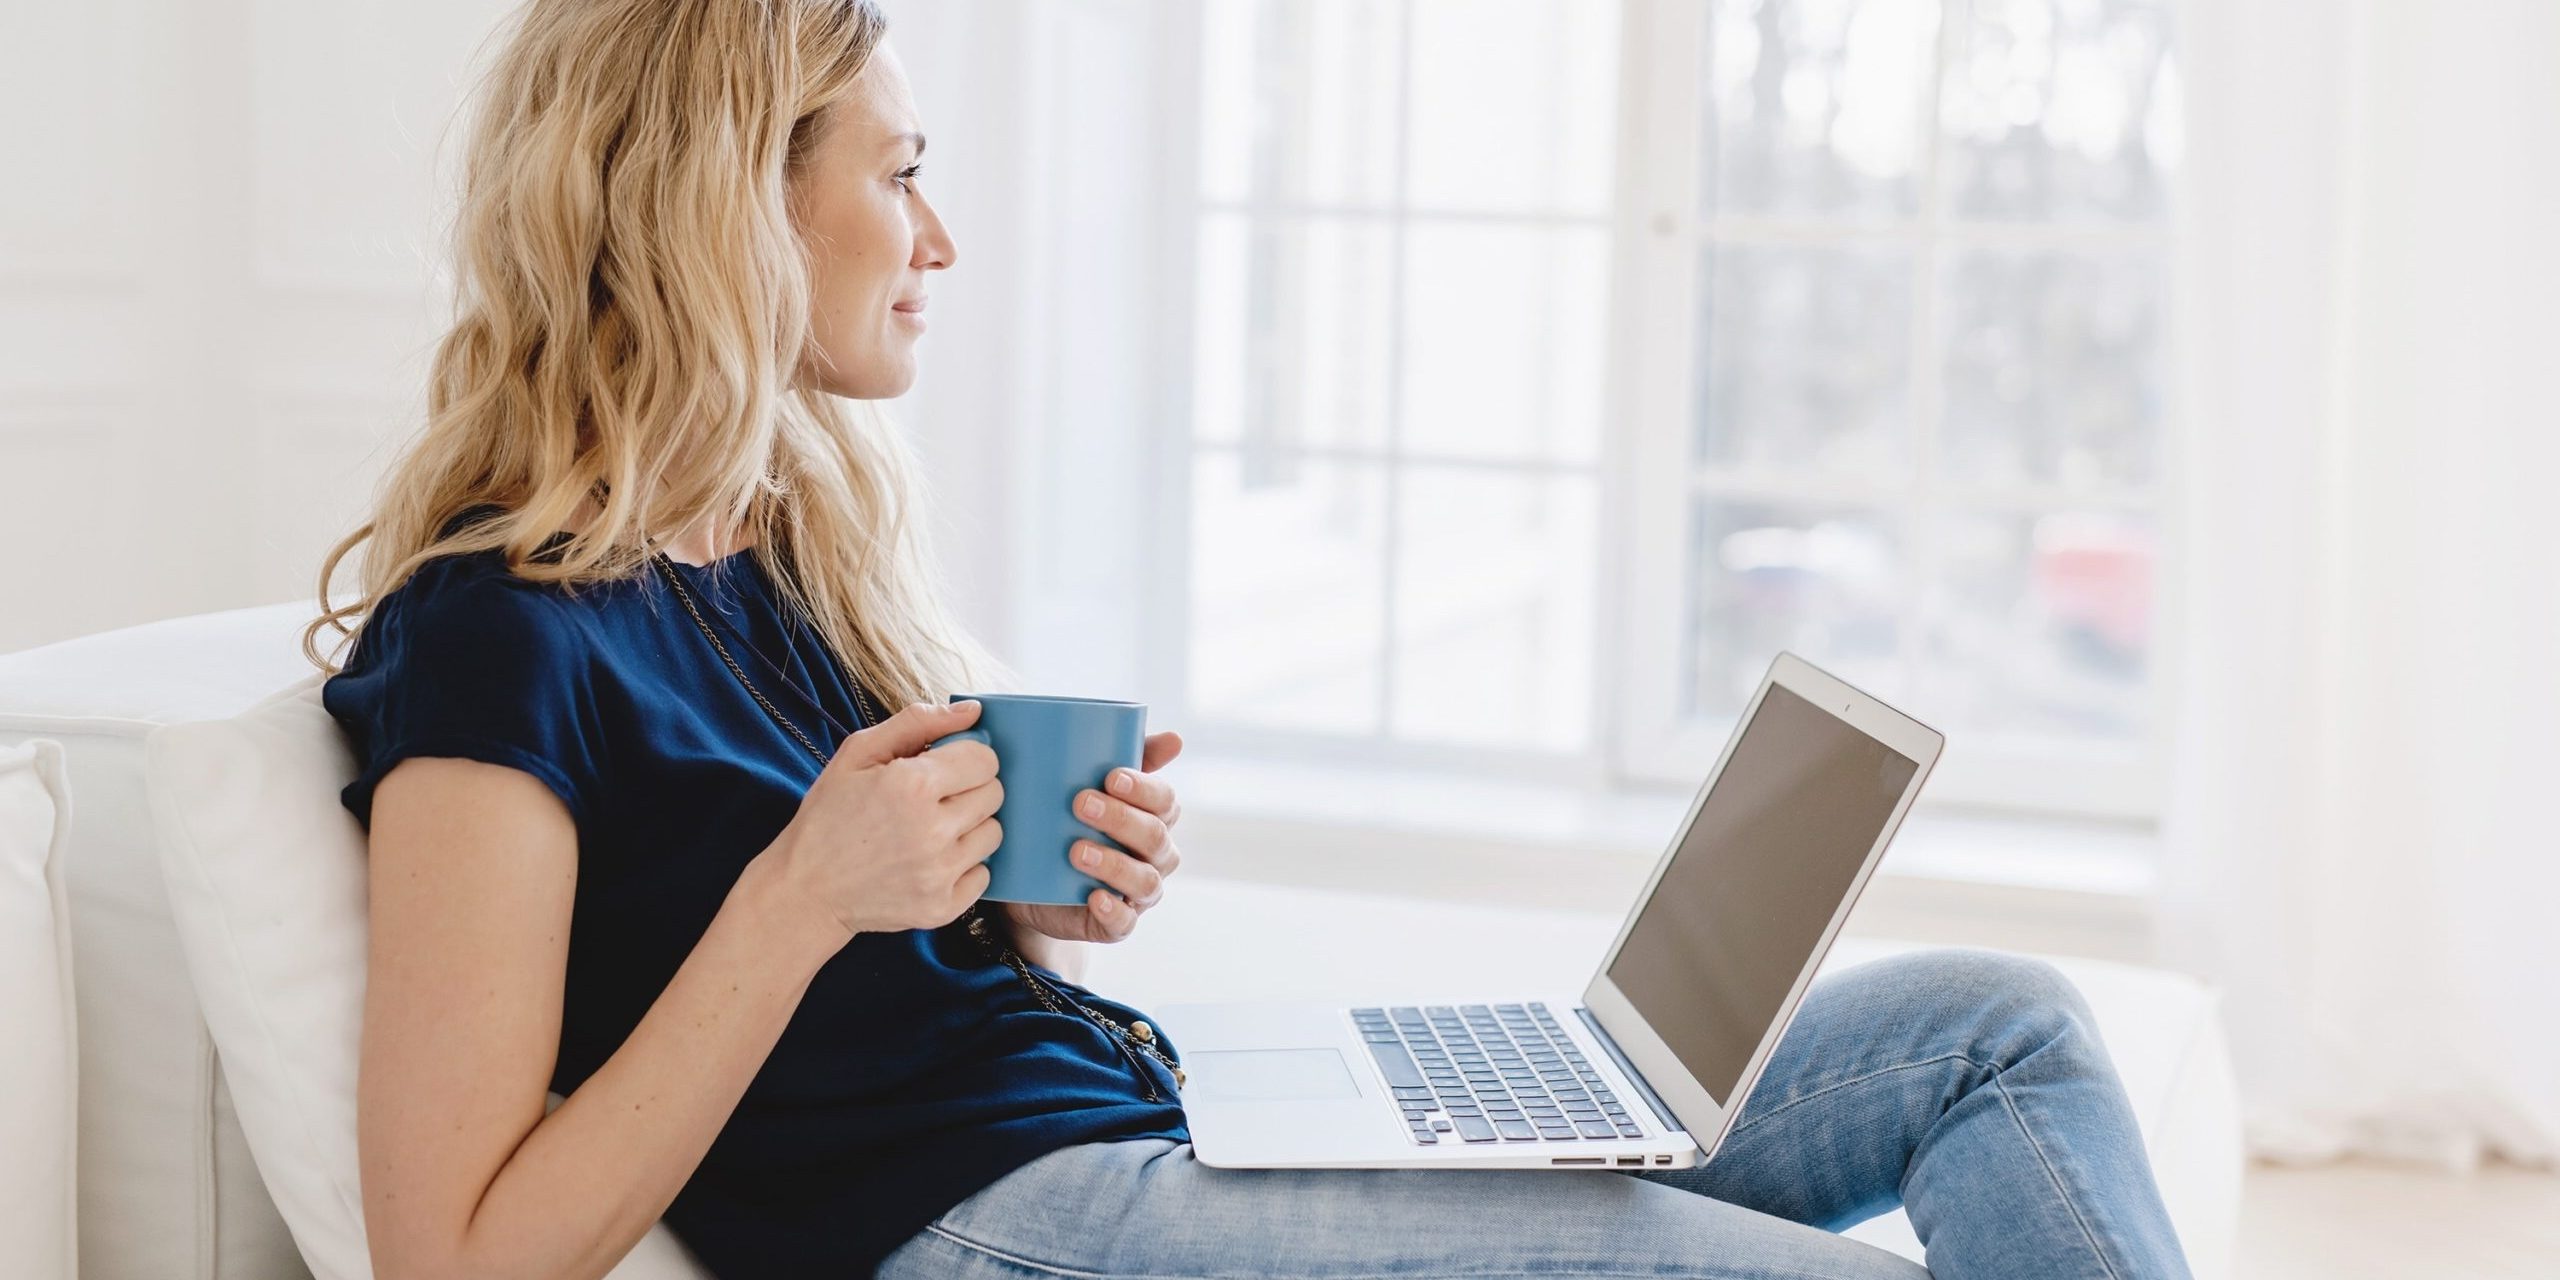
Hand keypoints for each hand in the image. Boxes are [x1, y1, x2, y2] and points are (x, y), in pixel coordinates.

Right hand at [756, 700, 1002, 941]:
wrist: (805, 891)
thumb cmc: (828, 816)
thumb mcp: (858, 754)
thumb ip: (918, 723)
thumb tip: (972, 711)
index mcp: (913, 785)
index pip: (985, 760)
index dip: (966, 759)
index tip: (945, 768)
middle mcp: (933, 830)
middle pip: (993, 795)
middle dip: (969, 790)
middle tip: (933, 800)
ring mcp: (939, 873)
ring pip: (993, 834)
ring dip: (969, 828)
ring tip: (929, 831)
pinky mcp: (943, 907)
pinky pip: (983, 875)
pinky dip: (963, 867)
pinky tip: (929, 862)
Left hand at [1003, 730, 1183, 944]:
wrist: (1029, 881)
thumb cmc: (1066, 821)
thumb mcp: (1086, 785)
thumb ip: (1123, 756)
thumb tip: (1176, 739)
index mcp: (1155, 817)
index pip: (1165, 801)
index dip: (1143, 789)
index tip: (1110, 776)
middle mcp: (1155, 855)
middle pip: (1155, 837)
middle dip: (1120, 819)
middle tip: (1080, 803)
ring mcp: (1138, 893)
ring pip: (1145, 880)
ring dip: (1113, 864)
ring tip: (1076, 850)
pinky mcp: (1116, 924)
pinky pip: (1125, 923)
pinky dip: (1113, 911)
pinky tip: (1094, 898)